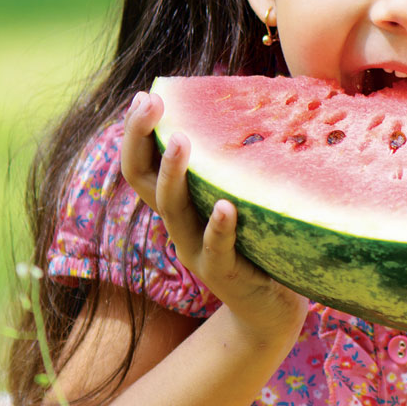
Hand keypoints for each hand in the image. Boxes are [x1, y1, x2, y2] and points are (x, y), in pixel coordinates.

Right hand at [120, 91, 310, 346]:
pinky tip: (226, 206)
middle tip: (148, 102)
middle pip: (144, 181)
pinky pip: (217, 249)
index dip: (136, 133)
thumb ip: (231, 166)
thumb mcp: (239, 199)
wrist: (270, 310)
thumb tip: (251, 102)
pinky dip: (219, 227)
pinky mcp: (224, 275)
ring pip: (173, 211)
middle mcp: (179, 226)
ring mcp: (197, 251)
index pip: (142, 165)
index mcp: (179, 205)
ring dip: (174, 174)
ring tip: (179, 140)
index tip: (146, 95)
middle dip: (140, 138)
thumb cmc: (257, 243)